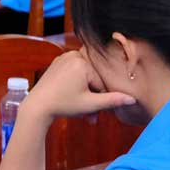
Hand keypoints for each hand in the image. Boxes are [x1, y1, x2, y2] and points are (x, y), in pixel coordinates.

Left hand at [22, 50, 136, 119]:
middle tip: (87, 114)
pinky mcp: (58, 62)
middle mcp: (73, 55)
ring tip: (79, 108)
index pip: (101, 82)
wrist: (37, 106)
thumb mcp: (90, 104)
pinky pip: (75, 73)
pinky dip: (76, 84)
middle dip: (92, 97)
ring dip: (85, 92)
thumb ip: (112, 100)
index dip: (99, 99)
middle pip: (93, 78)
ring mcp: (64, 57)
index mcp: (82, 62)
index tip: (92, 110)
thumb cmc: (62, 105)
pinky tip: (71, 95)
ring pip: (84, 76)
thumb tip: (132, 98)